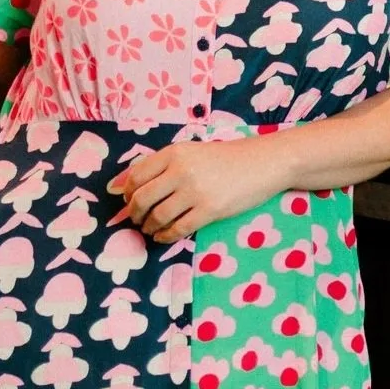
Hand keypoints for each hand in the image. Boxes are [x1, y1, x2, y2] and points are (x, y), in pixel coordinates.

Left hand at [107, 139, 279, 242]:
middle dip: (135, 214)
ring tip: (151, 229)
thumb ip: (164, 166)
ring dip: (149, 227)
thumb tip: (126, 187)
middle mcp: (181, 171)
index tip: (129, 201)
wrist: (263, 163)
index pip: (136, 175)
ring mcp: (195, 192)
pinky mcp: (210, 210)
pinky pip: (178, 229)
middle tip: (137, 220)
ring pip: (158, 217)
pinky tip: (164, 236)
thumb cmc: (227, 158)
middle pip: (142, 199)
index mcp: (175, 153)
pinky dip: (166, 236)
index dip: (127, 193)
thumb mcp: (192, 152)